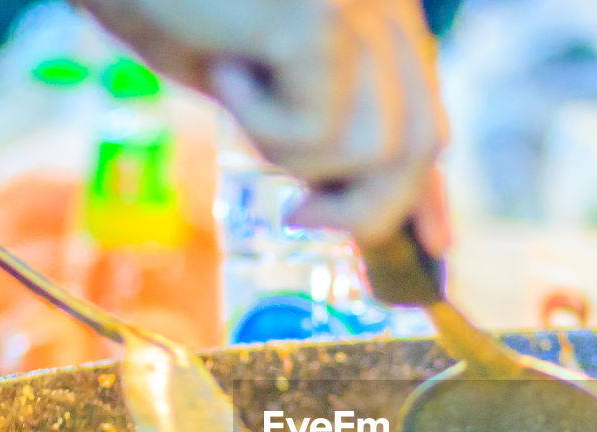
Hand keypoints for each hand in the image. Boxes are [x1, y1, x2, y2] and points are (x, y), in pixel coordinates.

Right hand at [81, 0, 449, 248]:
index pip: (427, 113)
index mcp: (380, 9)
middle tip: (300, 219)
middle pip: (421, 142)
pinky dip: (260, 125)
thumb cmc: (163, 2)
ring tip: (240, 93)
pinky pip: (317, 135)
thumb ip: (316, 127)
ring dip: (293, 154)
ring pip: (373, 150)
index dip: (426, 187)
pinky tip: (225, 65)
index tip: (433, 242)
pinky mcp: (325, 21)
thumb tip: (352, 201)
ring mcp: (364, 5)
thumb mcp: (257, 78)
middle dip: (366, 204)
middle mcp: (388, 0)